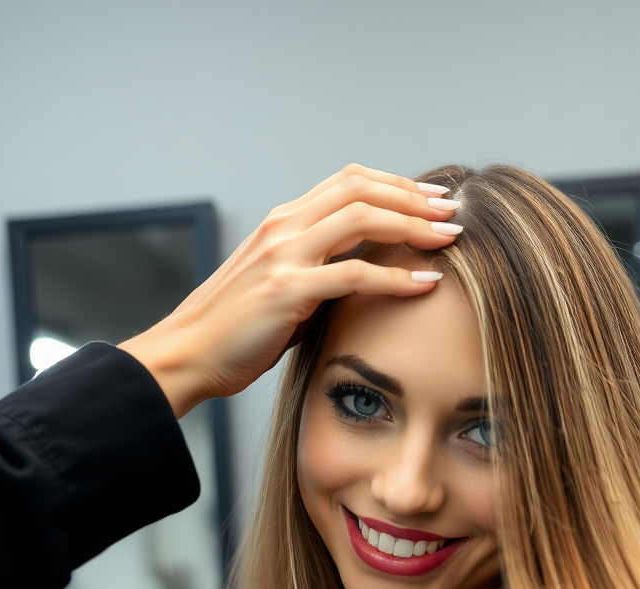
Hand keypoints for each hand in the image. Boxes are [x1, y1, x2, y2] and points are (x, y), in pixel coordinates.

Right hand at [119, 164, 460, 417]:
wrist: (187, 355)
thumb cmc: (235, 332)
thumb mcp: (281, 290)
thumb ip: (318, 274)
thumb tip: (364, 277)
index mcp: (283, 224)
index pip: (349, 182)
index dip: (396, 185)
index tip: (432, 200)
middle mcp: (283, 228)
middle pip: (361, 188)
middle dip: (414, 197)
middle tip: (453, 212)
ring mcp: (283, 255)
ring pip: (361, 218)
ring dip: (412, 226)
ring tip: (448, 238)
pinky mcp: (286, 290)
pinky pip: (353, 274)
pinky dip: (396, 278)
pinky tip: (426, 283)